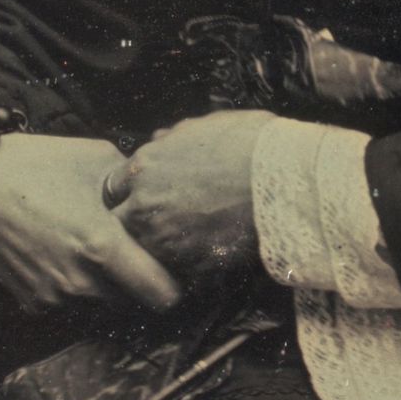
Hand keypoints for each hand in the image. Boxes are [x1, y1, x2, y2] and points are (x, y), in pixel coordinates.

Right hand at [0, 130, 179, 313]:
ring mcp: (54, 298)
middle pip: (136, 305)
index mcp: (103, 246)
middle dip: (142, 285)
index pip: (163, 294)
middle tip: (138, 256)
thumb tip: (164, 199)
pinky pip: (73, 309)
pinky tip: (71, 258)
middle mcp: (80, 282)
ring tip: (101, 254)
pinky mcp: (33, 304)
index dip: (176, 282)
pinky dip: (79, 292)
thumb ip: (138, 188)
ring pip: (105, 310)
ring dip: (111, 290)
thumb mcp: (100, 161)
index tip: (174, 267)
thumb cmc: (41, 164)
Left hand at [106, 112, 267, 291]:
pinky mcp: (189, 267)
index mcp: (144, 167)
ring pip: (145, 253)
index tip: (148, 198)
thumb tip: (160, 140)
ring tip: (186, 246)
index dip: (131, 194)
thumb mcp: (208, 125)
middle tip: (163, 226)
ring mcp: (165, 240)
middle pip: (121, 225)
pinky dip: (187, 269)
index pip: (114, 189)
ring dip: (160, 250)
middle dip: (136, 226)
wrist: (286, 181)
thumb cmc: (252, 144)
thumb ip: (174, 138)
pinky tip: (207, 260)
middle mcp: (145, 205)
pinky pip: (177, 274)